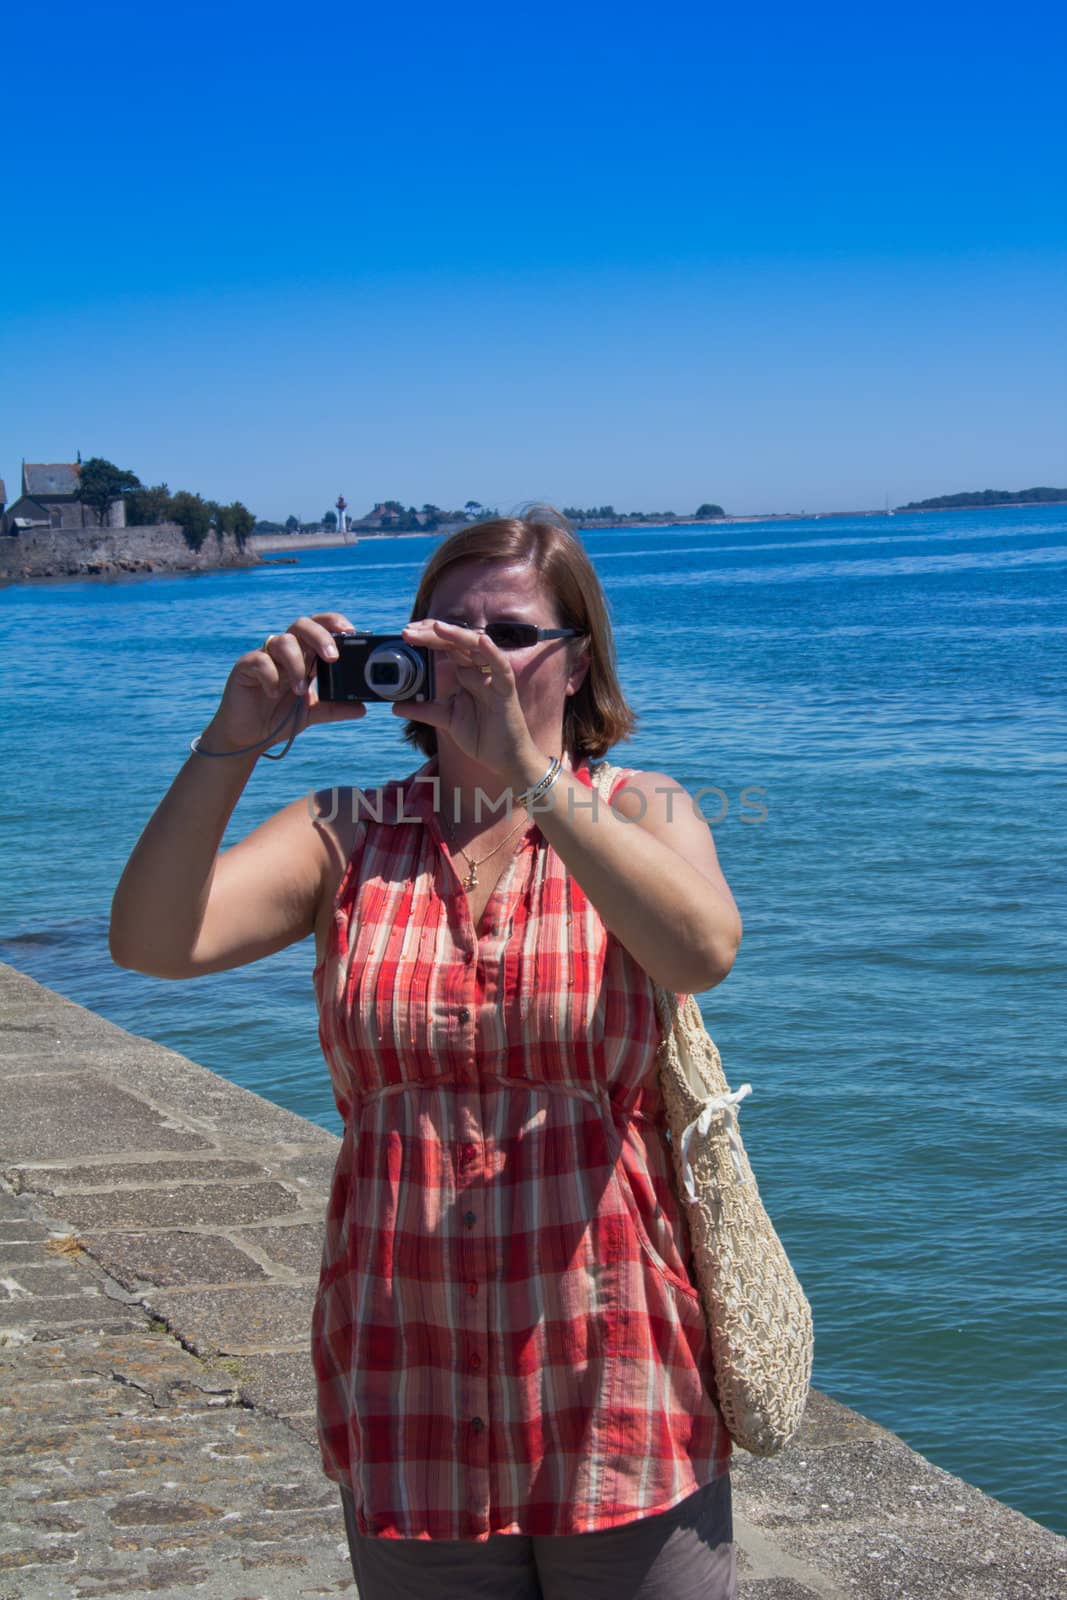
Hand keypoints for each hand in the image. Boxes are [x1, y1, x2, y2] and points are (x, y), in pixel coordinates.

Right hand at [200, 612, 365, 753]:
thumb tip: (362, 708)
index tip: (351, 632)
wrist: (248, 737)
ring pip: (282, 641)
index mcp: (303, 656)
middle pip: (301, 625)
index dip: (333, 623)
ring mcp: (264, 657)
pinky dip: (270, 676)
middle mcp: (285, 651)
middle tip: (332, 657)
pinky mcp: (245, 667)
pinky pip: (259, 660)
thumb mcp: (312, 713)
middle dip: (319, 636)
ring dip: (296, 664)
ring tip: (300, 690)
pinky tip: (273, 693)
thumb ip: (335, 708)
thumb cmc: (279, 718)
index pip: (319, 628)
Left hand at [393, 619, 541, 778]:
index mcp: (465, 674)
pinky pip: (500, 667)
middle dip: (432, 634)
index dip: (427, 638)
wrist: (503, 758)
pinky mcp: (505, 689)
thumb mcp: (445, 719)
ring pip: (476, 647)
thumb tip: (395, 706)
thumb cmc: (481, 735)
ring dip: (457, 636)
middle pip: (455, 643)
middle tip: (408, 631)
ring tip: (436, 628)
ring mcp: (491, 678)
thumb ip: (423, 710)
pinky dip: (492, 653)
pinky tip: (481, 642)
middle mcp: (478, 671)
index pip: (445, 647)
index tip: (405, 634)